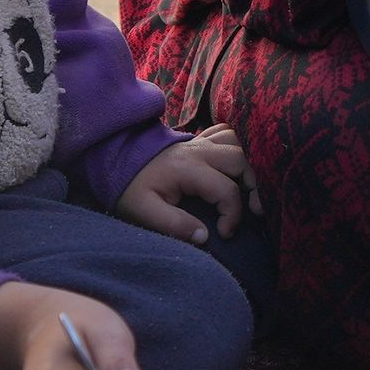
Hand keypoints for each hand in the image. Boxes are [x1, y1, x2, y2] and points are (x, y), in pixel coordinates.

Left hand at [117, 127, 253, 243]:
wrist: (115, 160)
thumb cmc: (130, 188)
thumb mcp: (144, 211)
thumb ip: (174, 224)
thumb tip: (204, 236)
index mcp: (187, 169)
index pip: (227, 191)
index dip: (233, 215)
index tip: (224, 233)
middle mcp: (199, 151)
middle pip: (241, 161)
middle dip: (253, 186)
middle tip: (253, 210)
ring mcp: (200, 142)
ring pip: (238, 144)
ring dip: (248, 165)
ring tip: (248, 189)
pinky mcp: (198, 140)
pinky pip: (227, 133)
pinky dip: (237, 146)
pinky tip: (235, 166)